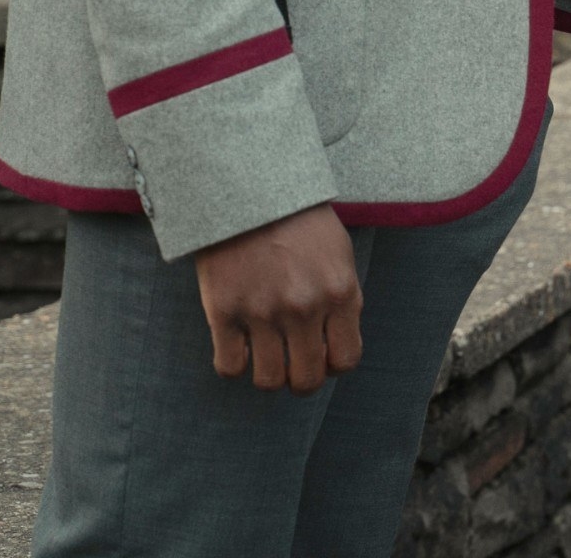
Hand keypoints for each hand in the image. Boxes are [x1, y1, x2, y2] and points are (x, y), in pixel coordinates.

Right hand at [193, 202, 362, 392]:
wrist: (250, 190)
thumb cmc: (299, 222)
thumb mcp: (338, 254)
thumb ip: (343, 299)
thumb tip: (338, 344)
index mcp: (340, 292)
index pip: (346, 359)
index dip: (333, 365)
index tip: (322, 355)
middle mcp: (304, 308)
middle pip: (307, 379)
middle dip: (301, 379)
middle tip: (292, 365)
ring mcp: (262, 312)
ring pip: (268, 381)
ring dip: (268, 375)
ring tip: (264, 356)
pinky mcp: (223, 311)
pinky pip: (229, 366)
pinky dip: (233, 364)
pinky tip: (237, 345)